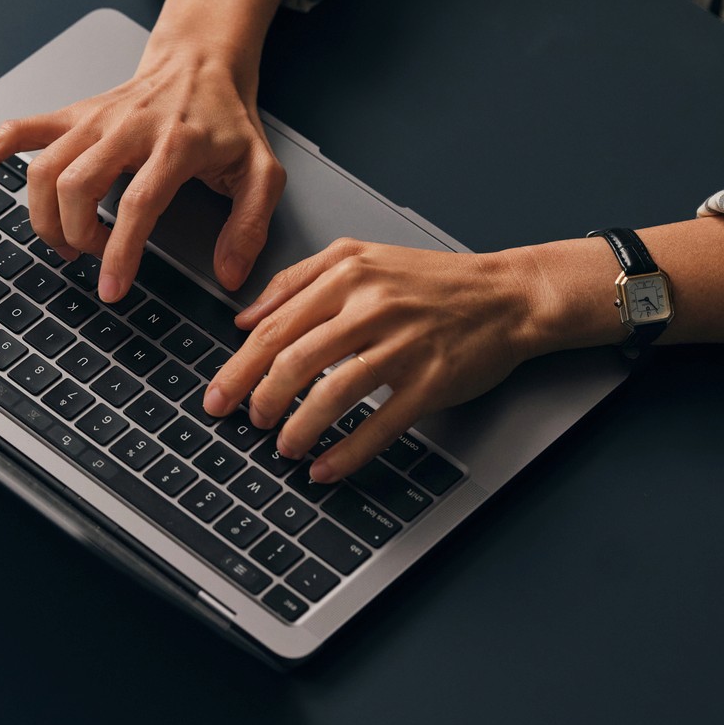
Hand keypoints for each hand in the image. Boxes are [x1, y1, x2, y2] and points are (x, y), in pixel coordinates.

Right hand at [0, 0, 297, 298]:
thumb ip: (250, 226)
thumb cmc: (226, 121)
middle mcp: (127, 127)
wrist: (202, 63)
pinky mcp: (72, 115)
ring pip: (45, 169)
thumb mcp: (261, 172)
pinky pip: (19, 131)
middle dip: (77, 235)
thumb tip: (228, 274)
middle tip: (94, 259)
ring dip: (45, 216)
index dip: (120, 250)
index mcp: (175, 143)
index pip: (138, 202)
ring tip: (66, 241)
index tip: (112, 286)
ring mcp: (93, 119)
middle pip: (78, 185)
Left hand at [201, 239, 552, 481]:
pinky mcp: (431, 381)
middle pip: (295, 360)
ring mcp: (403, 346)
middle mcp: (371, 307)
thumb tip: (246, 318)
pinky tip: (325, 467)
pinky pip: (380, 424)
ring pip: (332, 393)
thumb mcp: (359, 257)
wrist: (506, 295)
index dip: (239, 367)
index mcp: (346, 276)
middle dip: (261, 399)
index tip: (217, 394)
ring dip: (299, 428)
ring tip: (283, 446)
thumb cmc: (431, 280)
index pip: (275, 326)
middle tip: (247, 422)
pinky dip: (347, 452)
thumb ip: (297, 280)